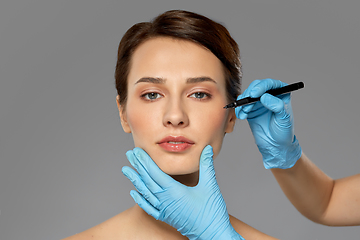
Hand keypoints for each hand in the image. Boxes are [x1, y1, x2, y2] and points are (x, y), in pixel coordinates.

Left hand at [122, 145, 244, 239]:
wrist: (211, 235)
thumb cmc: (211, 212)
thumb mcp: (210, 186)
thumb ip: (206, 166)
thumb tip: (207, 149)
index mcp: (174, 191)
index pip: (155, 172)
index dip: (145, 161)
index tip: (137, 151)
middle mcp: (165, 200)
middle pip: (147, 180)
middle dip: (138, 166)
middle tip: (130, 154)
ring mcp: (164, 210)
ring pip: (145, 193)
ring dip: (135, 180)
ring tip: (126, 170)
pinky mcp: (165, 217)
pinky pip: (148, 207)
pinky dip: (140, 199)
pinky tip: (134, 193)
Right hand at [235, 79, 301, 168]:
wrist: (275, 145)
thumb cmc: (284, 132)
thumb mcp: (284, 119)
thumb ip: (277, 106)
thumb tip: (265, 97)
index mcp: (281, 94)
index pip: (271, 84)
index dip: (262, 86)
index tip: (255, 94)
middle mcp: (269, 95)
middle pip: (257, 86)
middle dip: (250, 93)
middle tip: (246, 102)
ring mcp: (259, 102)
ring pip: (247, 94)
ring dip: (243, 102)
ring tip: (245, 113)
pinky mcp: (251, 109)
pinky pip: (242, 104)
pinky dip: (239, 109)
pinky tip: (242, 115)